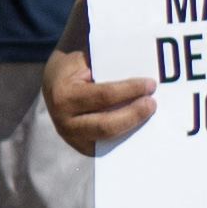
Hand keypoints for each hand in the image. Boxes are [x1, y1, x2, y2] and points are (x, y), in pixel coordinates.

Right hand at [37, 41, 158, 160]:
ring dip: (133, 126)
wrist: (53, 84)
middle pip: (107, 124)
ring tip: (149, 113)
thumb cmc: (74, 68)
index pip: (103, 95)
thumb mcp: (83, 59)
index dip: (130, 90)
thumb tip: (140, 68)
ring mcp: (73, 139)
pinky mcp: (83, 148)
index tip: (150, 84)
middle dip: (134, 114)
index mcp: (63, 96)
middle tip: (153, 103)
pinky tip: (142, 127)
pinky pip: (109, 145)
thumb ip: (106, 65)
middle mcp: (64, 122)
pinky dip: (127, 136)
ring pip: (109, 138)